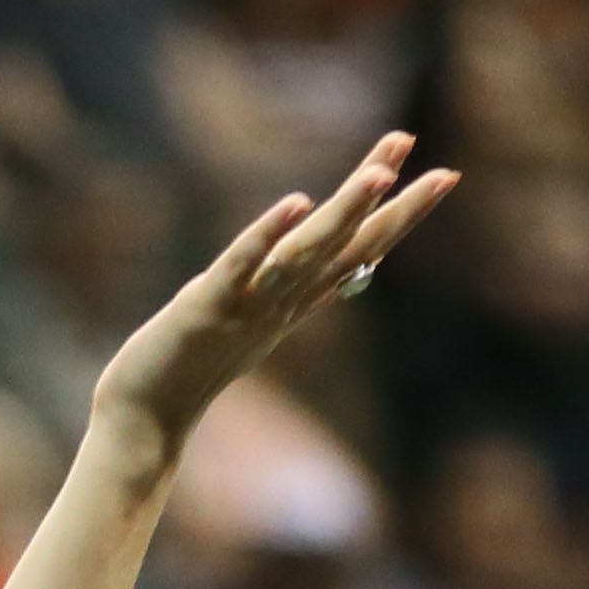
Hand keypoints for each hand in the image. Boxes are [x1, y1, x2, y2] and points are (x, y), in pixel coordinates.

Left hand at [91, 132, 458, 459]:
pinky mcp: (205, 308)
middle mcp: (282, 304)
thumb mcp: (250, 317)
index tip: (443, 174)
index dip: (400, 214)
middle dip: (397, 210)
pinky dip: (267, 237)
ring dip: (343, 214)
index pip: (358, 251)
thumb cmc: (192, 362)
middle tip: (443, 172)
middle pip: (348, 251)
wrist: (145, 417)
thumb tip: (316, 235)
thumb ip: (285, 283)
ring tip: (378, 174)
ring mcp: (247, 306)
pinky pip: (241, 268)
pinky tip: (294, 204)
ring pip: (305, 255)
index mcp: (295, 302)